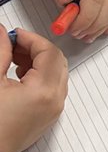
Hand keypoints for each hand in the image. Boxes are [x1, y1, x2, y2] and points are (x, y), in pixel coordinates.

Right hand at [0, 29, 67, 151]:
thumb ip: (0, 52)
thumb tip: (3, 33)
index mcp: (43, 91)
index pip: (49, 52)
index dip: (30, 38)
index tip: (12, 35)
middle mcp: (55, 101)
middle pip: (57, 62)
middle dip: (36, 49)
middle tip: (12, 45)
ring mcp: (53, 111)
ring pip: (56, 75)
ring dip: (38, 62)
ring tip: (11, 59)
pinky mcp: (47, 118)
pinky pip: (52, 89)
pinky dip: (40, 76)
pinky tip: (17, 76)